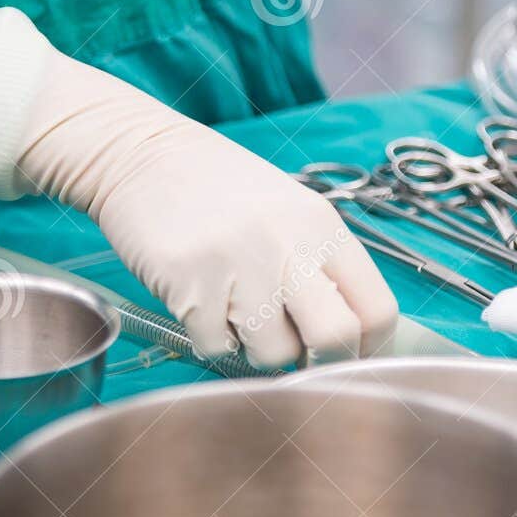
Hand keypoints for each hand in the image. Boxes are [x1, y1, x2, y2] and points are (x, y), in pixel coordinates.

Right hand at [19, 50, 397, 367]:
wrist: (139, 155)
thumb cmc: (216, 190)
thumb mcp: (286, 211)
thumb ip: (319, 264)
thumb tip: (346, 335)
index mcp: (321, 227)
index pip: (376, 308)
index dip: (369, 346)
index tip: (349, 353)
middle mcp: (287, 245)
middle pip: (335, 338)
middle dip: (321, 361)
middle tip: (299, 353)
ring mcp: (239, 266)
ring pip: (273, 353)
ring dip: (257, 349)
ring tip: (237, 314)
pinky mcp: (190, 286)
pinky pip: (217, 347)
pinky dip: (211, 339)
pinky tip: (202, 303)